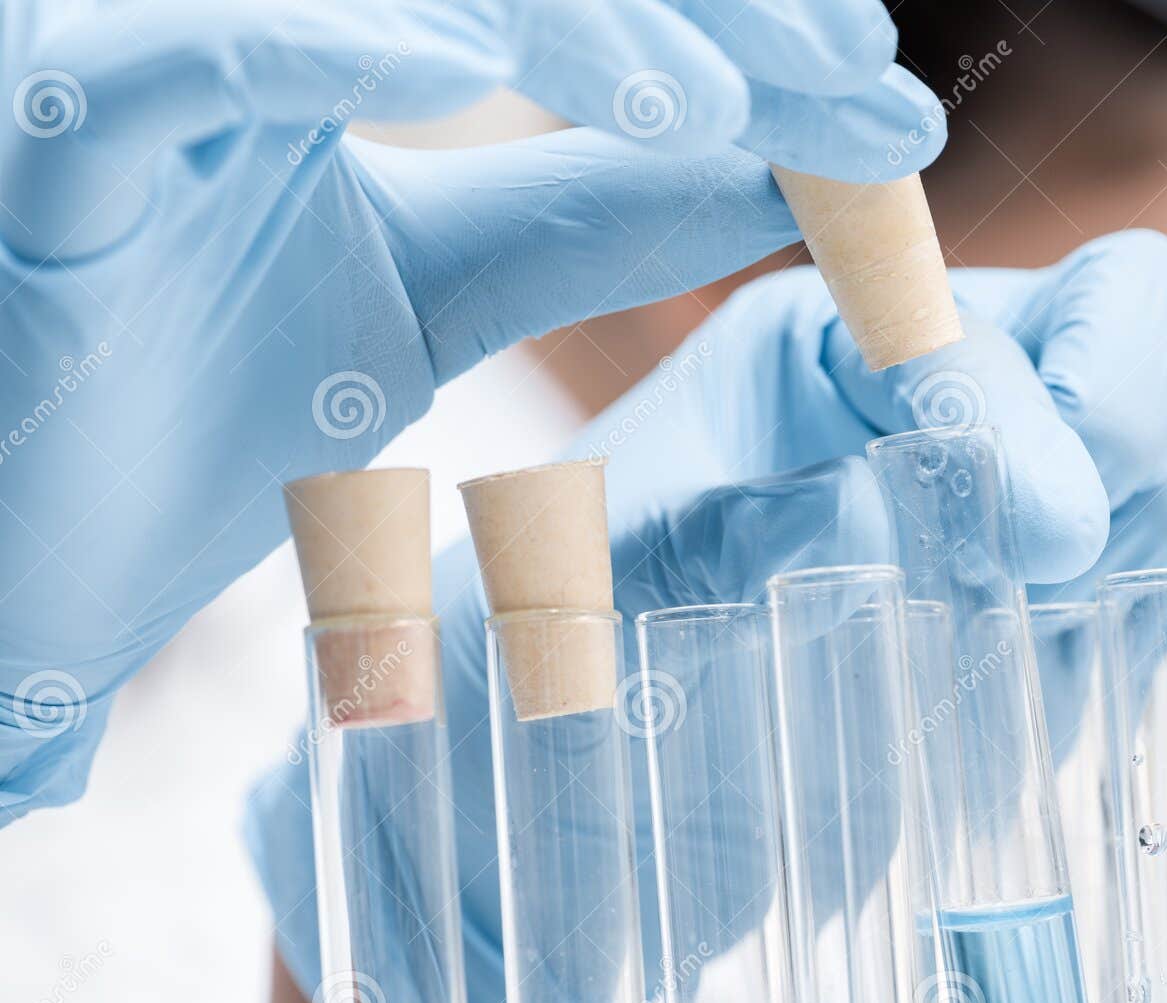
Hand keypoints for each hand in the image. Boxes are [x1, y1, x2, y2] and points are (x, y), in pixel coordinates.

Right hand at [0, 0, 944, 815]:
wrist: (37, 575)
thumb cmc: (200, 429)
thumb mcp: (430, 303)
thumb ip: (580, 224)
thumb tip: (764, 166)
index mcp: (344, 54)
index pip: (570, 5)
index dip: (735, 28)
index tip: (877, 96)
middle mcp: (253, 26)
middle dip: (698, 11)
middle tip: (850, 79)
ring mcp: (141, 57)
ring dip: (565, 23)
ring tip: (712, 104)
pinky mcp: (43, 124)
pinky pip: (179, 52)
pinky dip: (315, 48)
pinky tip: (460, 69)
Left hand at [248, 229, 1166, 1002]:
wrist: (574, 829)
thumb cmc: (554, 704)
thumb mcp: (595, 606)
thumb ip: (733, 535)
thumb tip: (907, 499)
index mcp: (808, 358)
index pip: (982, 309)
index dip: (1032, 407)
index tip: (1038, 541)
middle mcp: (921, 402)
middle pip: (1134, 311)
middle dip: (1145, 425)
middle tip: (1077, 559)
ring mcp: (1002, 498)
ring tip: (1088, 609)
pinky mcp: (1049, 603)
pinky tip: (1137, 648)